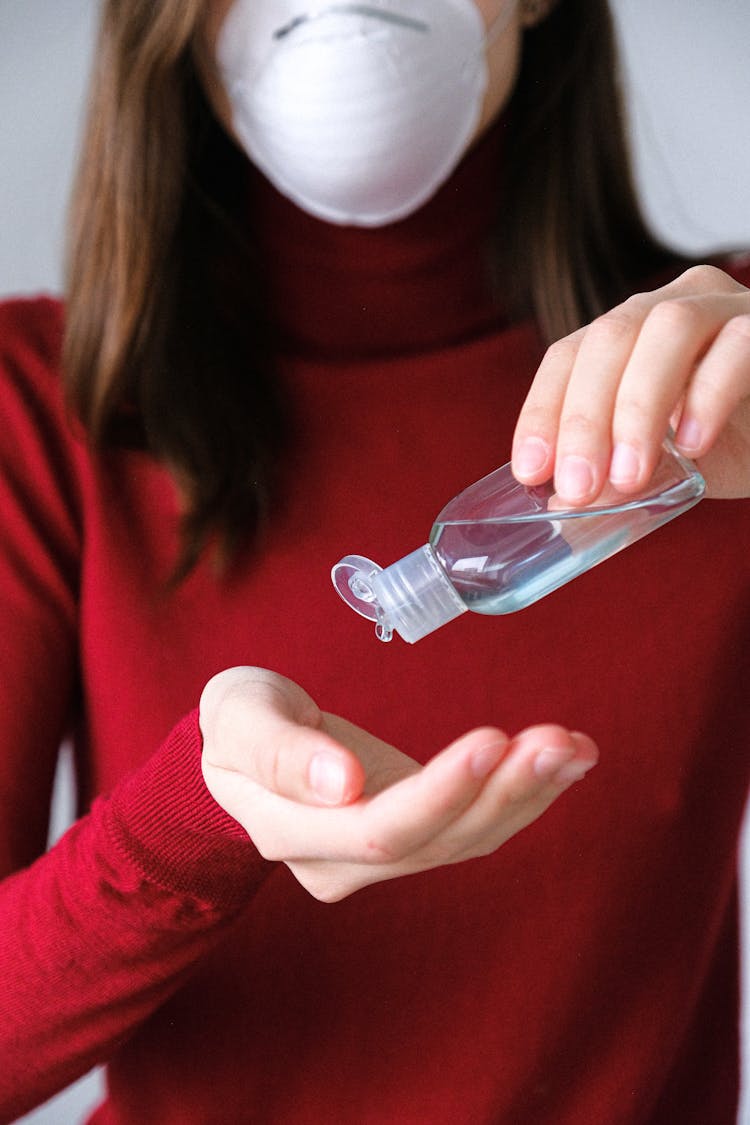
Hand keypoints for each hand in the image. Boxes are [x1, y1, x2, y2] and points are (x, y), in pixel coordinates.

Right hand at [200, 667, 597, 901]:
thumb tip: (342, 783)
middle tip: (558, 742)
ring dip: (528, 794)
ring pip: (469, 838)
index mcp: (295, 834)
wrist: (245, 747)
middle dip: (504, 792)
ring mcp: (385, 854)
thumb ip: (279, 751)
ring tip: (575, 747)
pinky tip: (566, 758)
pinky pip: (476, 823)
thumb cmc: (236, 723)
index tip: (491, 742)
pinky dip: (524, 792)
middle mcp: (345, 862)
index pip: (380, 828)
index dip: (441, 793)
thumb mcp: (238, 717)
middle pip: (438, 840)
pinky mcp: (416, 832)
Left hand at [512, 264, 749, 502]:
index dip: (543, 410)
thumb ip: (618, 477)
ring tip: (629, 475)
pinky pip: (737, 346)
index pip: (568, 356)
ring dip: (637, 406)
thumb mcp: (665, 466)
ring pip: (666, 328)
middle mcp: (671, 306)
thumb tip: (564, 505)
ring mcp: (726, 308)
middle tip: (577, 487)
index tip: (531, 470)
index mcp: (629, 335)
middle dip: (583, 418)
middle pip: (608, 338)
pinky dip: (706, 395)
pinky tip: (692, 444)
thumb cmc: (733, 441)